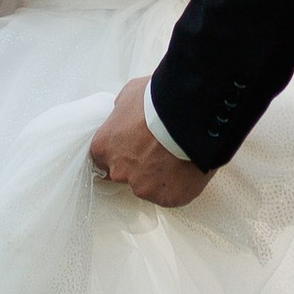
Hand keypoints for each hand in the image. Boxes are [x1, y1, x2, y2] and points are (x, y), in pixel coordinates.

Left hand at [89, 80, 210, 205]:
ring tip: (178, 155)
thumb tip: (126, 117)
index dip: (120, 151)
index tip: (134, 146)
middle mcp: (119, 171)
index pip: (102, 158)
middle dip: (140, 164)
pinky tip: (188, 167)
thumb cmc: (160, 101)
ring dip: (160, 175)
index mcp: (104, 147)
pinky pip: (172, 195)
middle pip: (124, 174)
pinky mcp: (167, 198)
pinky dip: (179, 185)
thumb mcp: (130, 95)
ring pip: (149, 186)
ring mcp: (143, 188)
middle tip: (159, 148)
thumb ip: (122, 112)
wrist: (191, 114)